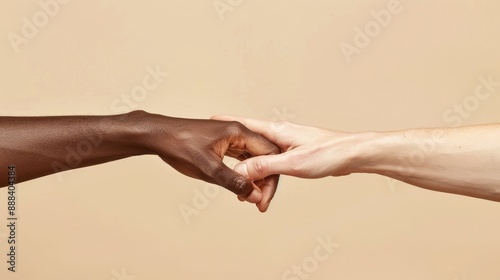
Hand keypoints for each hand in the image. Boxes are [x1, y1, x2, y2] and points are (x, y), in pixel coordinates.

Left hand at [143, 113, 280, 211]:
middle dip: (264, 179)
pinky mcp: (221, 141)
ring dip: (253, 176)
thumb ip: (235, 182)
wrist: (157, 135)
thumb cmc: (180, 147)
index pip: (269, 153)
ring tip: (250, 197)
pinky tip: (240, 183)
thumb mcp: (209, 169)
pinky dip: (243, 171)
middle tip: (259, 202)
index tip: (264, 198)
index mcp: (238, 132)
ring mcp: (229, 135)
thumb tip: (256, 196)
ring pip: (251, 157)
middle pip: (262, 155)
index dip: (270, 177)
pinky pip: (240, 156)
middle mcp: (237, 131)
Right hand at [211, 115, 360, 179]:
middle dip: (238, 163)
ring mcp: (286, 145)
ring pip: (261, 160)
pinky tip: (264, 191)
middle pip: (249, 147)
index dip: (226, 123)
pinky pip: (272, 166)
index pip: (244, 124)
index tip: (209, 121)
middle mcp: (278, 135)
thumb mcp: (293, 163)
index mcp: (276, 131)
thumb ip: (265, 166)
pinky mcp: (293, 155)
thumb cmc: (328, 153)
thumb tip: (240, 170)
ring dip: (255, 178)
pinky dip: (266, 179)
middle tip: (228, 179)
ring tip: (250, 198)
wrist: (352, 155)